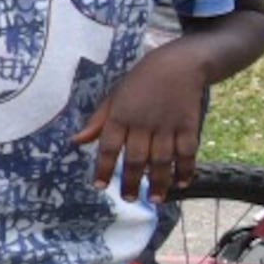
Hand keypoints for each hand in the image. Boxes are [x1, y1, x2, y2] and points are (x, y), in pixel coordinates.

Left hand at [77, 53, 209, 201]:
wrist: (178, 64)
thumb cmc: (139, 83)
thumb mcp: (113, 98)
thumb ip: (97, 122)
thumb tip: (75, 141)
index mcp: (120, 116)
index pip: (109, 147)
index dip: (104, 168)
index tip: (100, 187)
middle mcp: (142, 123)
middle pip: (136, 158)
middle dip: (131, 181)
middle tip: (129, 199)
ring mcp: (167, 125)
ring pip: (162, 159)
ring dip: (158, 181)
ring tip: (154, 199)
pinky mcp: (188, 125)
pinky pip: (187, 152)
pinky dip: (186, 169)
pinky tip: (182, 184)